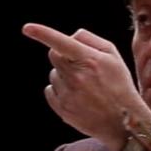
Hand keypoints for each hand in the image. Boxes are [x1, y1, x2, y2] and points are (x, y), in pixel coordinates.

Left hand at [22, 23, 150, 150]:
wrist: (123, 122)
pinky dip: (59, 90)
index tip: (27, 28)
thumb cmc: (120, 85)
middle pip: (54, 55)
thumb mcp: (114, 57)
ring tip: (84, 86)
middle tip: (80, 65)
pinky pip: (50, 91)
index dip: (42, 33)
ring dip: (64, 75)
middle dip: (63, 56)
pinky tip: (77, 96)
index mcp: (90, 60)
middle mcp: (76, 76)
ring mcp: (68, 94)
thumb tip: (70, 36)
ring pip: (53, 74)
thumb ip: (90, 40)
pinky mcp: (62, 109)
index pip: (62, 42)